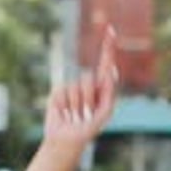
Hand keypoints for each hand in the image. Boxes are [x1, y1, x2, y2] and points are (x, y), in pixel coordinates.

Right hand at [43, 25, 117, 147]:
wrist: (67, 140)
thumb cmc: (89, 128)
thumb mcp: (105, 112)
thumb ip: (109, 91)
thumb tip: (111, 70)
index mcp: (102, 88)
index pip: (105, 64)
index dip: (108, 47)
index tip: (110, 29)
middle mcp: (87, 85)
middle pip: (89, 78)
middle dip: (89, 99)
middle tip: (88, 114)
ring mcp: (72, 88)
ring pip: (77, 87)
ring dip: (79, 105)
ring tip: (78, 116)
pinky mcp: (59, 92)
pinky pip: (64, 92)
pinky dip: (66, 106)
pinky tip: (67, 114)